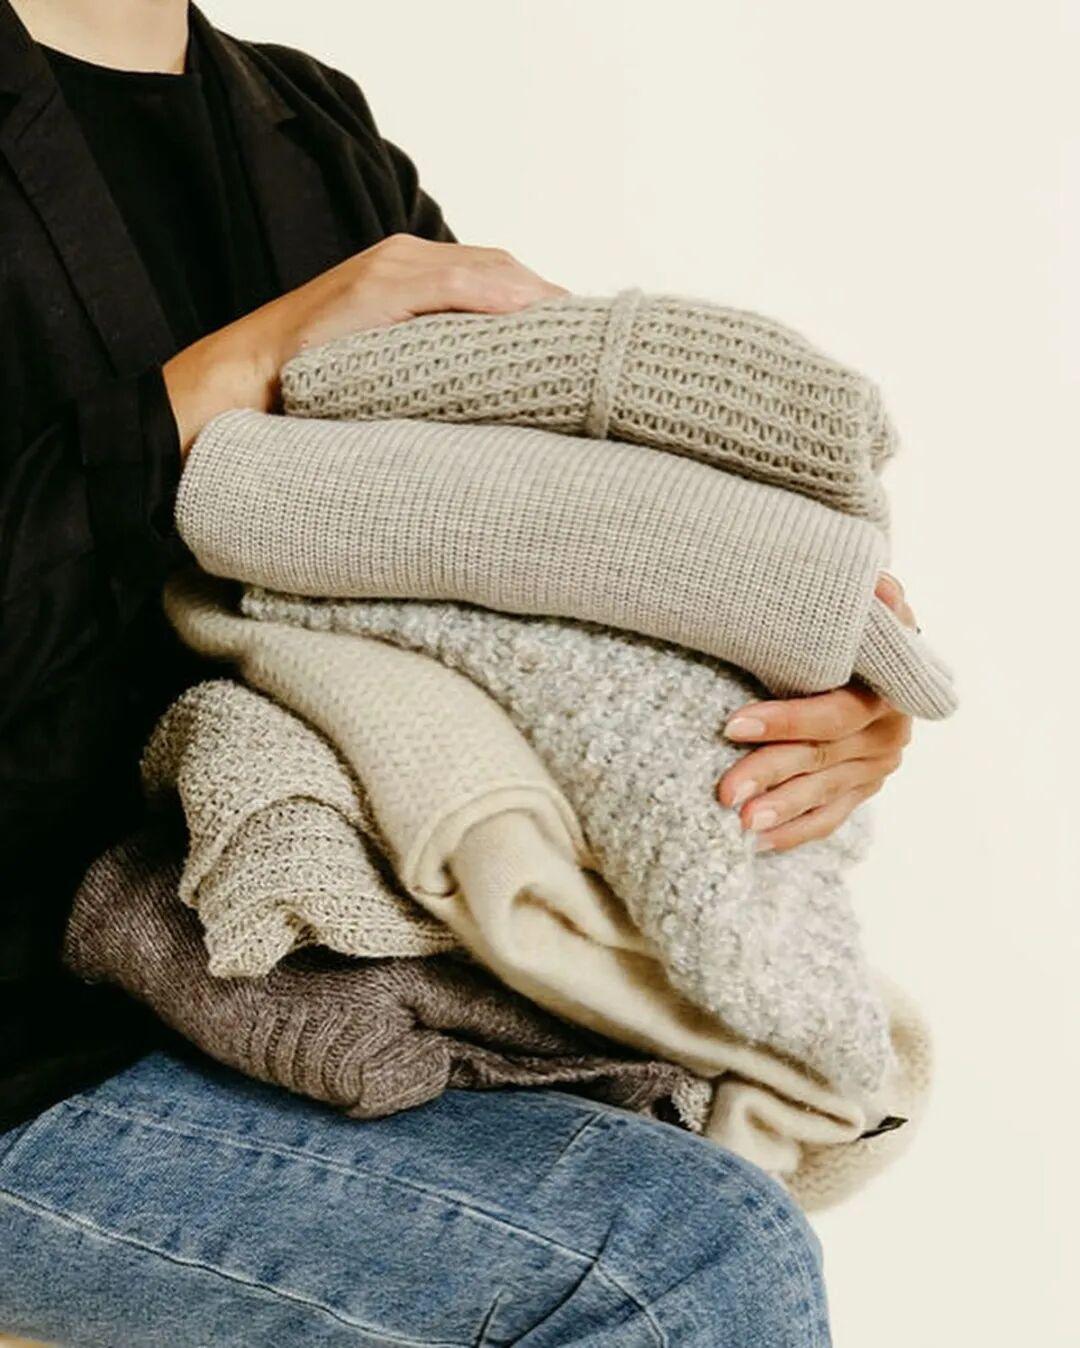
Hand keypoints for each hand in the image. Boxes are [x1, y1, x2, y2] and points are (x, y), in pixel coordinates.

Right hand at [164, 234, 565, 455]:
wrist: (244, 380)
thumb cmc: (313, 387)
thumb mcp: (386, 368)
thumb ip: (432, 361)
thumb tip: (490, 392)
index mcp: (408, 274)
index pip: (494, 275)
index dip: (540, 301)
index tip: (579, 335)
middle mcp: (404, 259)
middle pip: (502, 268)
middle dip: (550, 299)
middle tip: (594, 338)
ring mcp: (391, 270)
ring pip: (487, 270)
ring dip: (538, 297)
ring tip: (579, 334)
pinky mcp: (378, 288)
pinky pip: (454, 285)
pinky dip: (498, 297)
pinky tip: (533, 316)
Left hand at [715, 573, 915, 852]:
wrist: (876, 655)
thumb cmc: (848, 626)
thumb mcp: (858, 610)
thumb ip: (870, 600)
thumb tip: (878, 585)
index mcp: (888, 689)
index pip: (833, 714)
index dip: (784, 722)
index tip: (729, 725)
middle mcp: (888, 732)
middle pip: (820, 757)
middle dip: (768, 772)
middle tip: (724, 791)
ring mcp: (877, 766)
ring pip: (822, 793)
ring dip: (779, 810)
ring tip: (738, 824)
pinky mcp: (862, 790)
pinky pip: (829, 819)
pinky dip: (794, 832)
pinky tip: (757, 843)